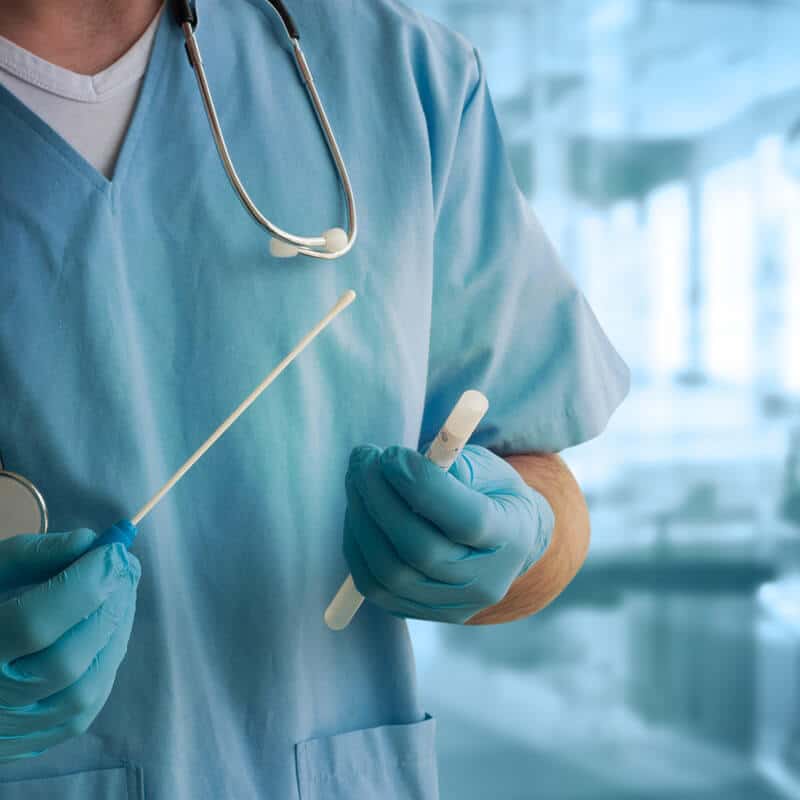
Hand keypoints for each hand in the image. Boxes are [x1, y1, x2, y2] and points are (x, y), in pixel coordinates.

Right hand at [0, 526, 139, 761]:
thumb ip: (29, 556)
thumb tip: (91, 542)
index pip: (33, 623)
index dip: (84, 584)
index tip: (114, 550)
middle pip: (65, 661)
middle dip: (108, 607)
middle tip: (126, 566)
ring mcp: (6, 732)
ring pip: (83, 693)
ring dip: (115, 635)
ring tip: (122, 593)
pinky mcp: (25, 745)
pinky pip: (81, 712)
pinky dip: (105, 666)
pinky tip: (108, 629)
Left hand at [343, 443, 552, 622]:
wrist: (505, 541)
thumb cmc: (490, 493)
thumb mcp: (484, 467)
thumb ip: (447, 464)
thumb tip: (396, 464)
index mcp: (510, 536)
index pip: (468, 521)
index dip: (423, 486)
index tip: (391, 454)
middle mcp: (484, 580)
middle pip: (422, 551)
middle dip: (381, 498)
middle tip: (363, 458)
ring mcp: (452, 605)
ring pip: (390, 573)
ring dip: (361, 519)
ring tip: (356, 479)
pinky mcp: (420, 613)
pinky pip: (374, 586)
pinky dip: (357, 545)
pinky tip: (357, 511)